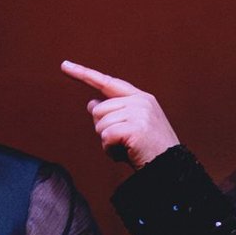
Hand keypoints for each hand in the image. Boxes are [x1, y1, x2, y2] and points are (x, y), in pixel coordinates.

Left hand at [61, 60, 179, 168]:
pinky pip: (105, 137)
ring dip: (107, 141)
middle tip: (122, 141)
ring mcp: (139, 113)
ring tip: (126, 148)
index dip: (84, 74)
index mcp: (140, 97)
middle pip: (98, 110)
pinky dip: (110, 150)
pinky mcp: (135, 128)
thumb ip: (113, 113)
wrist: (171, 168)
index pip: (107, 83)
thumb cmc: (148, 150)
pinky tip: (124, 154)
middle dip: (103, 129)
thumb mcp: (130, 127)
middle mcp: (140, 101)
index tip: (64, 65)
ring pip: (100, 124)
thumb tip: (91, 103)